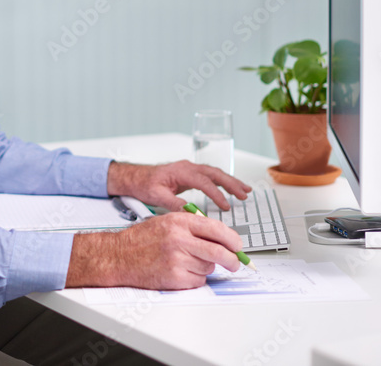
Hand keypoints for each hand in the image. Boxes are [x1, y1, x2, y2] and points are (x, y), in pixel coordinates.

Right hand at [66, 212, 243, 289]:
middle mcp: (179, 238)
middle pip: (220, 252)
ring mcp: (177, 259)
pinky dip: (194, 279)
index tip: (238, 246)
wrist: (118, 255)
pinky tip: (179, 271)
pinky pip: (198, 280)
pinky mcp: (174, 277)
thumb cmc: (141, 239)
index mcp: (179, 221)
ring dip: (204, 268)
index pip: (217, 229)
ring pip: (209, 267)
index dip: (233, 240)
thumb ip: (192, 226)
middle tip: (235, 263)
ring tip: (186, 262)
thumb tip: (221, 237)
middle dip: (232, 260)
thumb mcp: (166, 221)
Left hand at [107, 160, 250, 210]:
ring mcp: (190, 169)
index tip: (225, 206)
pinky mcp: (190, 174)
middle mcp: (188, 167)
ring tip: (245, 191)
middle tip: (244, 195)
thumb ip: (174, 204)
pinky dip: (222, 181)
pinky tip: (231, 188)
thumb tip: (191, 213)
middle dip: (231, 183)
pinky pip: (210, 176)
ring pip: (215, 173)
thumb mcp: (157, 196)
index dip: (216, 194)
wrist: (136, 177)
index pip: (204, 182)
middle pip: (215, 173)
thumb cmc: (144, 184)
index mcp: (181, 171)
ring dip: (230, 181)